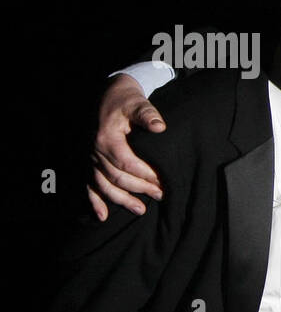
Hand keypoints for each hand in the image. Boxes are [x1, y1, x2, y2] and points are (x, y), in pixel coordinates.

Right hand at [89, 74, 165, 219]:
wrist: (106, 94)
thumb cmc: (124, 100)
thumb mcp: (137, 102)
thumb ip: (147, 115)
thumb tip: (160, 127)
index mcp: (106, 138)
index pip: (127, 163)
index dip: (144, 174)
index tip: (162, 182)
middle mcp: (94, 150)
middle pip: (116, 177)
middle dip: (138, 189)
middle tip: (159, 195)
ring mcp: (89, 158)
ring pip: (102, 185)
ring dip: (120, 200)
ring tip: (140, 210)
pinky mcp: (88, 161)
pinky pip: (88, 185)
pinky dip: (94, 202)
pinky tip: (102, 216)